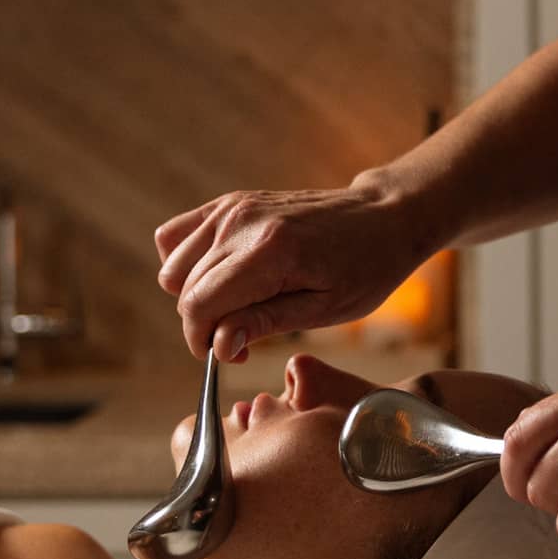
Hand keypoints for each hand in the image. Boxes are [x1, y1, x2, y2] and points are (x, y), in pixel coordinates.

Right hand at [154, 172, 428, 358]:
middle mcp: (241, 222)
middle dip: (205, 325)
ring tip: (238, 308)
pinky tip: (222, 279)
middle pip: (184, 289)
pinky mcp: (231, 202)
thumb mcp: (325, 309)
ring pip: (173, 267)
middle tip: (246, 338)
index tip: (235, 355)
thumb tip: (217, 346)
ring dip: (196, 296)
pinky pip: (176, 237)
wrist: (384, 217)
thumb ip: (266, 324)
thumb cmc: (365, 267)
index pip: (198, 305)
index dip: (204, 341)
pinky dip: (187, 263)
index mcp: (269, 251)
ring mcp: (233, 207)